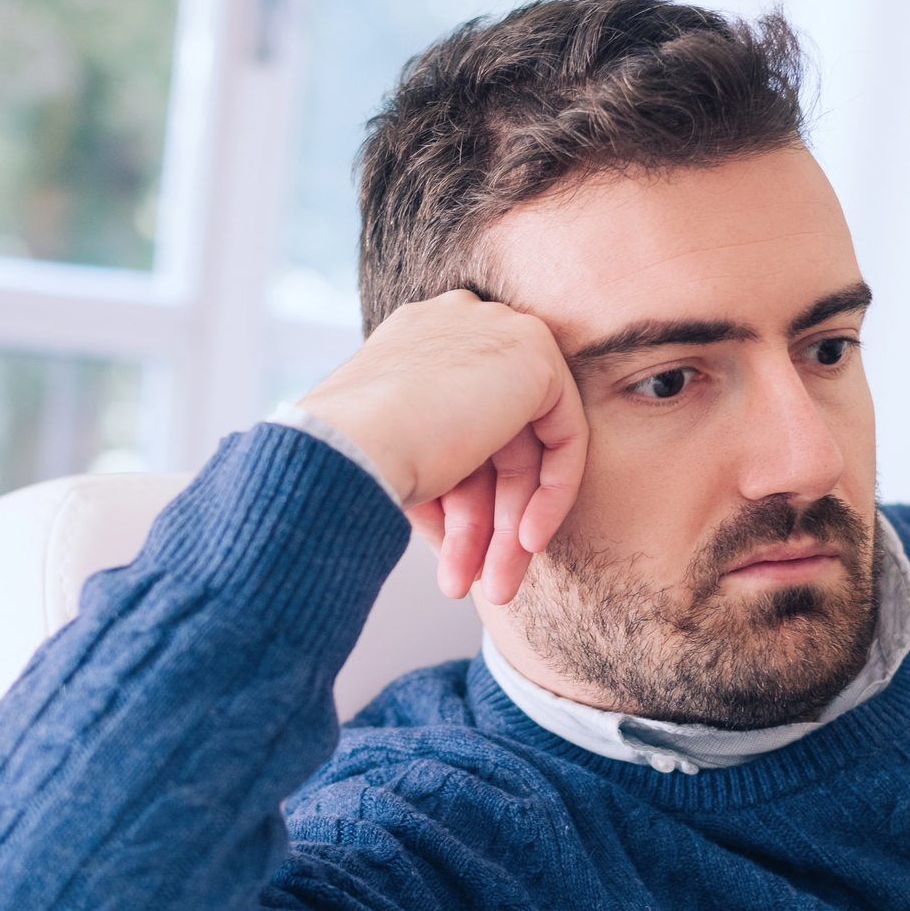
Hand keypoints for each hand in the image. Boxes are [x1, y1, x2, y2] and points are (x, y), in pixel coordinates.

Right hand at [298, 290, 586, 605]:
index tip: (452, 547)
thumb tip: (466, 520)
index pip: (456, 425)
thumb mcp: (395, 460)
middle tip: (479, 583)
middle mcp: (457, 324)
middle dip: (486, 522)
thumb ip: (440, 469)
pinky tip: (526, 543)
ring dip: (506, 527)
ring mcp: (497, 331)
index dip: (459, 496)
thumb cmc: (349, 464)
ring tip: (495, 587)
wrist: (346, 447)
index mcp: (415, 340)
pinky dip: (551, 494)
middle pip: (493, 442)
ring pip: (523, 449)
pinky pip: (563, 435)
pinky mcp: (533, 353)